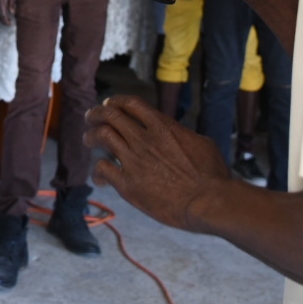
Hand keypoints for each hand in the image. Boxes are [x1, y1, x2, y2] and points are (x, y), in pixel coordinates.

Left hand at [85, 95, 234, 230]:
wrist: (209, 202)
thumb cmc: (213, 175)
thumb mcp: (201, 143)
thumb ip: (182, 135)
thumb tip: (177, 134)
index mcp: (163, 126)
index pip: (131, 104)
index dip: (116, 101)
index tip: (109, 104)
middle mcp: (145, 139)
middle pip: (110, 115)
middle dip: (97, 113)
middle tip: (90, 117)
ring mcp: (134, 161)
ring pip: (101, 136)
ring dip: (92, 136)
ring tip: (89, 140)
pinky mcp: (128, 185)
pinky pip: (102, 170)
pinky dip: (97, 172)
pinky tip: (100, 178)